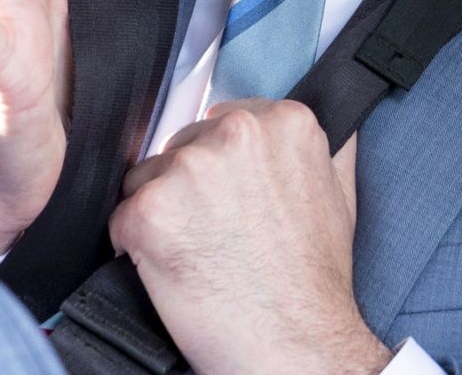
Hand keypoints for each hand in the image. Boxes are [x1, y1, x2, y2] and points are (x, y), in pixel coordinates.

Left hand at [111, 103, 392, 374]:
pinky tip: (174, 271)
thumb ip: (321, 146)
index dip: (219, 168)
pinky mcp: (149, 211)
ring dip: (162, 216)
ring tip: (199, 256)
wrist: (295, 343)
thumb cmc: (314, 281)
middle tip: (217, 236)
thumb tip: (320, 119)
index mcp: (284, 122)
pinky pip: (122, 218)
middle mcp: (236, 134)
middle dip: (188, 189)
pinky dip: (136, 246)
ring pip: (145, 180)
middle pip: (180, 148)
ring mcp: (189, 171)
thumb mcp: (339, 194)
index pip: (220, 122)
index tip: (230, 201)